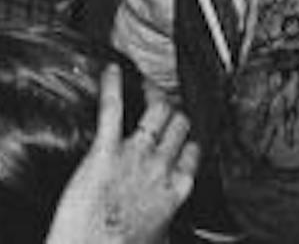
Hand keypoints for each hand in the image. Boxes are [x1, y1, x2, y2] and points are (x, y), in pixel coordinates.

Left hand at [46, 70, 197, 243]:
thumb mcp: (156, 236)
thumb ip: (162, 215)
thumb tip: (160, 220)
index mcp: (176, 191)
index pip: (193, 152)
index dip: (187, 140)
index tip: (181, 133)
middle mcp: (161, 169)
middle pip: (179, 125)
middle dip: (172, 112)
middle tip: (162, 104)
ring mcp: (135, 155)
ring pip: (158, 111)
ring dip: (153, 97)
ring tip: (146, 86)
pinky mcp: (105, 149)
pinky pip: (113, 108)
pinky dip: (112, 86)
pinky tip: (111, 71)